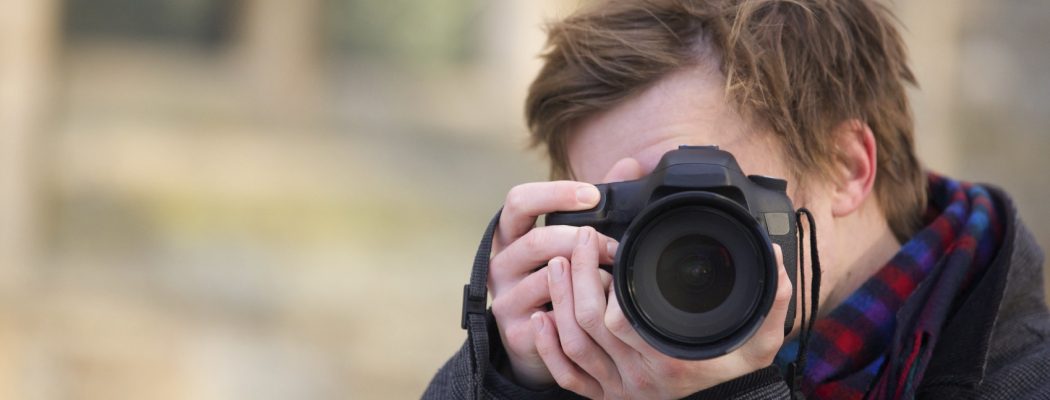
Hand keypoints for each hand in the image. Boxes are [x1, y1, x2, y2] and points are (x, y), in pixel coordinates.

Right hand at [488, 179, 619, 387]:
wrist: (536, 343)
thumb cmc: (558, 282)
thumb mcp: (572, 241)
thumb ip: (596, 205)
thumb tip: (630, 164)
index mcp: (511, 236)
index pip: (519, 201)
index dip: (554, 193)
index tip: (593, 196)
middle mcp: (501, 263)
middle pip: (537, 241)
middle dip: (581, 241)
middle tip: (614, 247)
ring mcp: (505, 299)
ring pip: (546, 279)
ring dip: (585, 277)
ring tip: (612, 279)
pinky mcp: (516, 331)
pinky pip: (552, 316)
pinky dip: (579, 309)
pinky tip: (597, 308)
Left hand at [531, 158, 794, 398]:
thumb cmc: (741, 375)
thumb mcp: (763, 339)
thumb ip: (772, 298)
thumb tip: (774, 256)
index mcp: (669, 358)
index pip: (617, 315)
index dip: (599, 276)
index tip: (602, 241)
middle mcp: (639, 377)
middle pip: (587, 323)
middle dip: (575, 275)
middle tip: (575, 241)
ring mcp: (620, 390)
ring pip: (572, 345)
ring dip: (558, 302)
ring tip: (556, 266)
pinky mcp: (608, 399)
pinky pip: (568, 378)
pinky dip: (548, 349)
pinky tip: (539, 319)